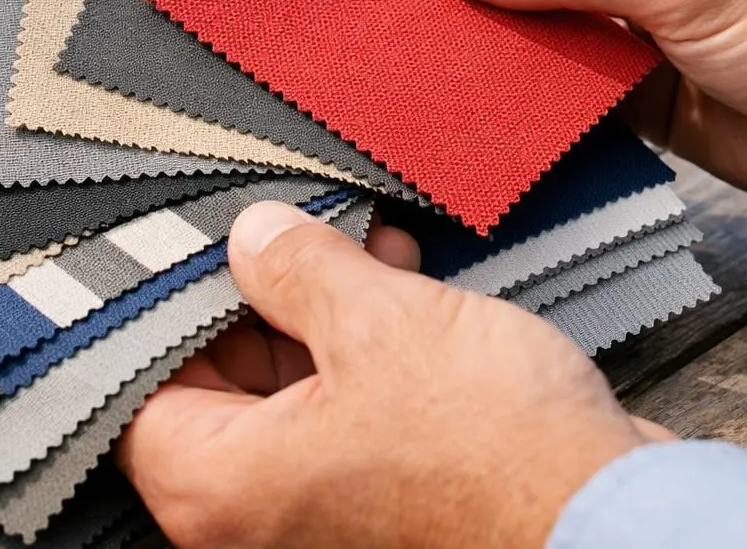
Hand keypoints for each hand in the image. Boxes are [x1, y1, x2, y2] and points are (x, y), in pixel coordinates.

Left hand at [116, 201, 669, 548]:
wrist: (610, 522)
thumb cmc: (493, 456)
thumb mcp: (379, 324)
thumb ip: (298, 269)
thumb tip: (252, 238)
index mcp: (219, 487)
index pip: (136, 389)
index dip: (161, 306)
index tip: (187, 243)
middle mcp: (258, 515)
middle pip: (213, 384)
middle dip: (253, 294)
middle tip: (282, 227)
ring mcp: (322, 510)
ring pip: (287, 391)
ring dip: (317, 310)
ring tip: (356, 240)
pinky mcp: (383, 496)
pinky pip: (344, 409)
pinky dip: (361, 347)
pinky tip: (397, 277)